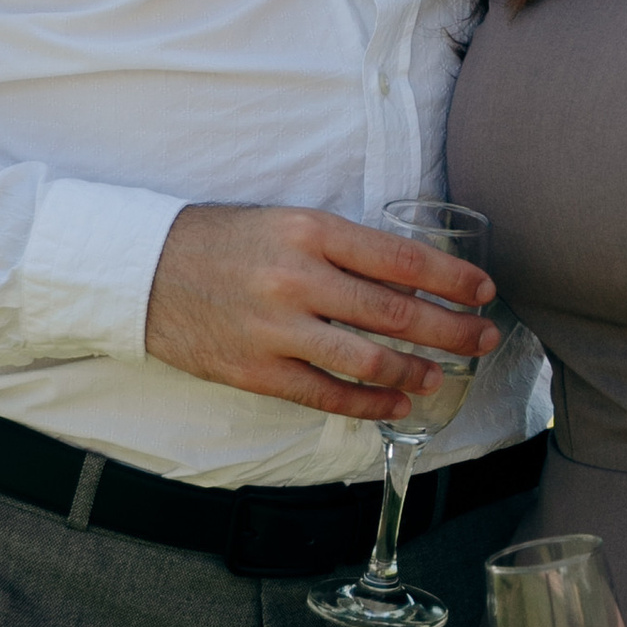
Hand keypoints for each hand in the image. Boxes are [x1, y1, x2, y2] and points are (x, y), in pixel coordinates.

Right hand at [143, 202, 500, 418]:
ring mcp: (276, 329)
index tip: (484, 291)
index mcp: (310, 231)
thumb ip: (341, 247)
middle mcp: (297, 279)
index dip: (452, 280)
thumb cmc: (222, 240)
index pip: (400, 259)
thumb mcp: (284, 222)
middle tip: (485, 339)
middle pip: (395, 313)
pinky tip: (396, 404)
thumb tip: (410, 275)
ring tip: (442, 376)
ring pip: (367, 359)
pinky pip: (326, 395)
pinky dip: (369, 403)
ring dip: (416, 371)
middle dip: (451, 330)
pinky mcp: (256, 371)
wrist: (141, 270)